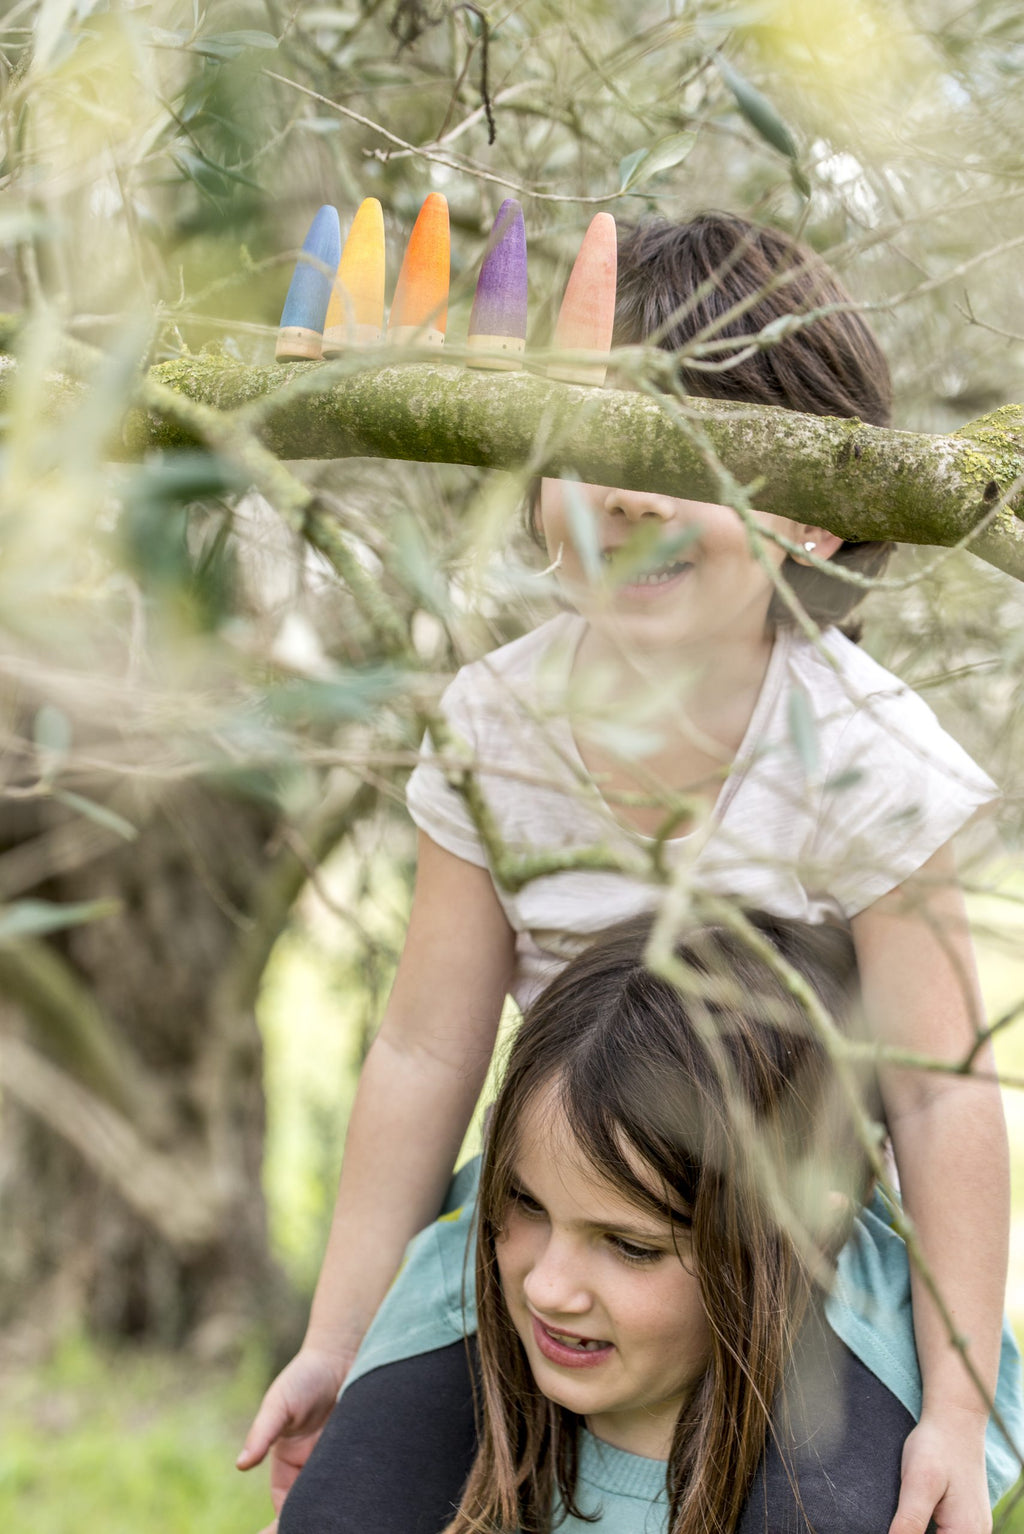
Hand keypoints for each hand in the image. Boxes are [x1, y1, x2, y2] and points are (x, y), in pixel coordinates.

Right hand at [237, 1345, 352, 1526]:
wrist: (344, 1352)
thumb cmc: (306, 1375)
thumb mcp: (279, 1404)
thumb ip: (262, 1433)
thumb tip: (241, 1464)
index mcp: (288, 1464)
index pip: (285, 1507)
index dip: (282, 1526)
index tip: (277, 1533)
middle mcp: (313, 1468)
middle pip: (311, 1509)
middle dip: (312, 1523)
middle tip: (320, 1529)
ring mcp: (338, 1463)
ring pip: (336, 1500)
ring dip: (338, 1511)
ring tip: (340, 1520)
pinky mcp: (361, 1453)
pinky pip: (359, 1481)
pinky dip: (358, 1494)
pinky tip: (363, 1503)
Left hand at [889, 1413, 991, 1533]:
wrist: (955, 1418)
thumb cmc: (936, 1446)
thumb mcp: (918, 1483)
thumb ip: (909, 1522)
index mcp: (965, 1532)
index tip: (897, 1524)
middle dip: (915, 1531)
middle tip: (902, 1511)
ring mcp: (973, 1527)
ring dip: (921, 1528)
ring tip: (908, 1509)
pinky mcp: (967, 1517)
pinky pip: (946, 1531)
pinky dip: (929, 1527)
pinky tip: (916, 1512)